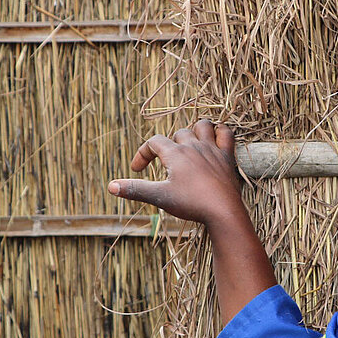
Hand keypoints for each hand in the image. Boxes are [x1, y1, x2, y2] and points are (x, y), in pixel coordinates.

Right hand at [108, 120, 243, 225]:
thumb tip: (110, 186)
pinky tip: (214, 141)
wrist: (222, 211)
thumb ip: (135, 190)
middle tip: (168, 167)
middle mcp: (193, 146)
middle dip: (169, 146)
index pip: (154, 142)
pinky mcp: (227, 157)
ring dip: (194, 131)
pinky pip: (226, 134)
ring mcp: (212, 149)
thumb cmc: (190, 204)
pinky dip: (220, 133)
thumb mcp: (160, 196)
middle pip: (177, 134)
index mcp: (176, 154)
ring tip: (189, 146)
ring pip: (202, 126)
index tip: (138, 170)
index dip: (142, 153)